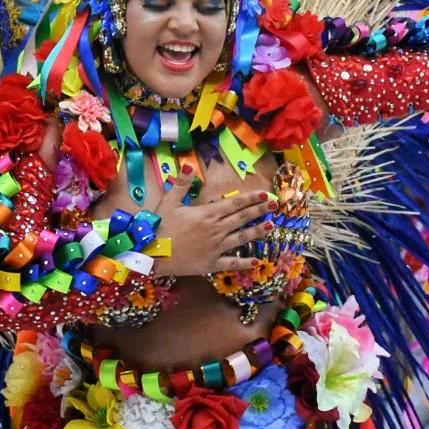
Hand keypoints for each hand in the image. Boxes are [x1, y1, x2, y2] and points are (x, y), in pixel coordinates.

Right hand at [148, 172, 273, 276]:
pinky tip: (257, 262)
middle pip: (242, 218)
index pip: (234, 203)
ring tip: (271, 226)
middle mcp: (216, 230)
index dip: (251, 198)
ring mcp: (216, 248)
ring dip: (257, 232)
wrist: (153, 255)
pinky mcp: (212, 263)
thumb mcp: (168, 202)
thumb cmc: (160, 228)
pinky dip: (245, 263)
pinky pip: (232, 263)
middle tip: (276, 205)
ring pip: (241, 238)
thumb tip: (189, 165)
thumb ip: (181, 184)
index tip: (266, 194)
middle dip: (259, 210)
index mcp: (207, 214)